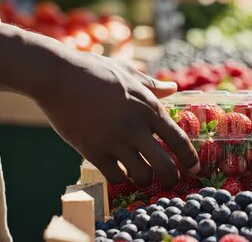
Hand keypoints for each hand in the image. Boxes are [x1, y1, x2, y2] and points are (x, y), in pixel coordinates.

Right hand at [0, 24, 198, 186]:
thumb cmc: (94, 70)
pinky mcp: (93, 152)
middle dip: (172, 178)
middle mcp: (136, 127)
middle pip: (165, 166)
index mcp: (149, 107)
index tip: (194, 168)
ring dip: (145, 179)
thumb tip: (173, 88)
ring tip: (142, 175)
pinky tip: (119, 172)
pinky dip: (120, 178)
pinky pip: (115, 177)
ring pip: (142, 176)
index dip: (190, 158)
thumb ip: (152, 85)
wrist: (57, 76)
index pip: (179, 140)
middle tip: (172, 182)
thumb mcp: (128, 73)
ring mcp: (115, 141)